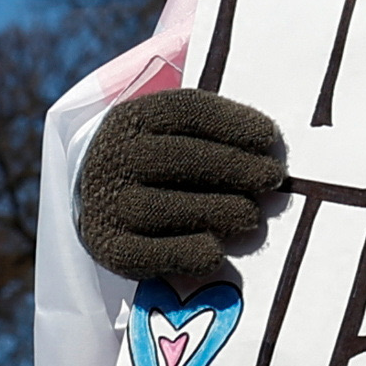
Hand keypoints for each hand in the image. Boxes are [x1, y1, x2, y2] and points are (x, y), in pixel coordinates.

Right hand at [74, 89, 288, 285]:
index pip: (187, 111)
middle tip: (271, 178)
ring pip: (167, 207)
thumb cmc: (155, 162)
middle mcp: (115, 158)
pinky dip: (189, 253)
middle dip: (235, 167)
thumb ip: (212, 136)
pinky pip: (152, 254)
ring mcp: (108, 204)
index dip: (233, 122)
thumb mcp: (170, 132)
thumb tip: (267, 154)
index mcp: (133, 119)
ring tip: (250, 217)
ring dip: (218, 211)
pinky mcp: (110, 248)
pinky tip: (216, 251)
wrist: (94, 196)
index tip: (269, 137)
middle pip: (180, 157)